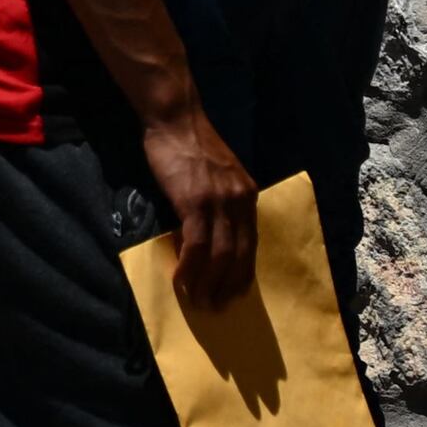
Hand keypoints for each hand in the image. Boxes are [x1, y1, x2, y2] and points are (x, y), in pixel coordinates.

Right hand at [143, 107, 259, 312]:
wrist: (175, 118)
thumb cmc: (188, 145)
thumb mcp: (215, 175)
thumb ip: (217, 201)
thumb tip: (206, 235)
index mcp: (247, 195)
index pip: (250, 243)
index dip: (243, 272)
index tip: (235, 293)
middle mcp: (240, 201)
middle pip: (239, 254)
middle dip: (228, 285)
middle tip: (217, 308)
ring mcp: (219, 202)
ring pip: (220, 255)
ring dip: (209, 283)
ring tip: (199, 302)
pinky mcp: (195, 202)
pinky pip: (197, 244)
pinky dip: (190, 267)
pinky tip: (181, 281)